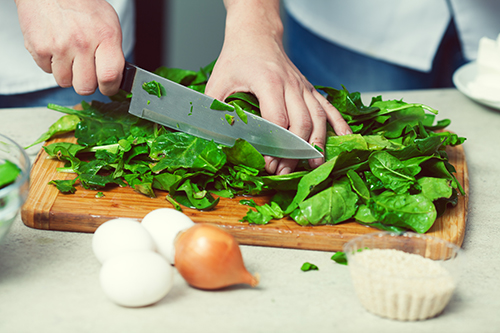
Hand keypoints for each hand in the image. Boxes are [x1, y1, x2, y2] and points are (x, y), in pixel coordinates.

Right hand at [15, 0, 123, 95]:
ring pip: (65, 82)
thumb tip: (115, 79)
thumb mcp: (109, 24)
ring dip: (67, 74)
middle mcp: (82, 42)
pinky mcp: (39, 48)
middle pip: (85, 87)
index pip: (110, 77)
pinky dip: (51, 63)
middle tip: (86, 71)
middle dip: (86, 83)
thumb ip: (113, 52)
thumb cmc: (83, 6)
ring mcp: (59, 46)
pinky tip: (55, 47)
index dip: (109, 88)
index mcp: (105, 37)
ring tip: (69, 55)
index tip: (107, 87)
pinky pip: (47, 71)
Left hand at [205, 0, 351, 174]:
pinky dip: (338, 123)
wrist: (256, 35)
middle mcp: (290, 84)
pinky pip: (328, 107)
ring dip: (317, 143)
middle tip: (284, 171)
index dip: (274, 146)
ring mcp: (303, 86)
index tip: (267, 163)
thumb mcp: (217, 83)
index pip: (278, 119)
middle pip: (301, 123)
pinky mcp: (310, 88)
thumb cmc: (236, 60)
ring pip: (318, 117)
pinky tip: (344, 138)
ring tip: (315, 164)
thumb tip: (218, 139)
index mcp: (268, 81)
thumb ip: (216, 110)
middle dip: (295, 151)